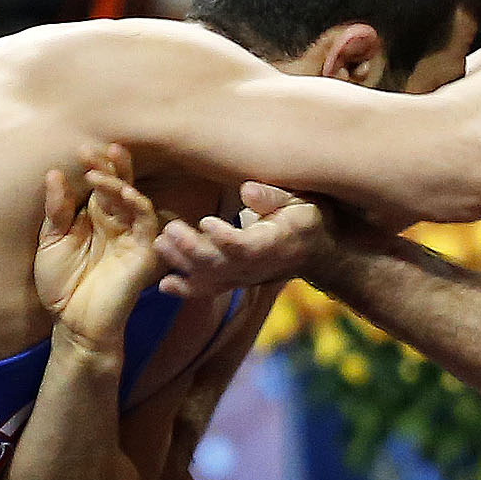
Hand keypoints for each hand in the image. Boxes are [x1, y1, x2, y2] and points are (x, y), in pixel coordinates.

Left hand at [35, 143, 163, 348]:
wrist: (74, 322)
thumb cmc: (62, 285)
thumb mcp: (51, 242)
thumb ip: (57, 210)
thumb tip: (55, 173)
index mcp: (96, 217)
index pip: (101, 184)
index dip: (95, 166)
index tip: (80, 150)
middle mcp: (117, 222)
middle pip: (121, 184)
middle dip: (112, 165)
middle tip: (97, 149)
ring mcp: (132, 235)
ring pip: (133, 198)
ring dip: (119, 181)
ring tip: (99, 171)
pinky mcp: (143, 251)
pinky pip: (146, 222)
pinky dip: (137, 204)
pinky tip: (123, 192)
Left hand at [155, 181, 334, 297]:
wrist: (320, 252)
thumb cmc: (309, 217)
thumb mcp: (302, 201)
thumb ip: (274, 197)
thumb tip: (246, 189)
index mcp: (275, 243)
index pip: (246, 246)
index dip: (225, 238)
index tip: (206, 221)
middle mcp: (257, 266)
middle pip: (220, 264)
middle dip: (192, 249)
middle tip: (170, 228)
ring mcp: (244, 277)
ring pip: (210, 277)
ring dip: (182, 263)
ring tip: (160, 244)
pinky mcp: (235, 280)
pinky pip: (209, 289)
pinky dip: (186, 289)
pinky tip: (165, 285)